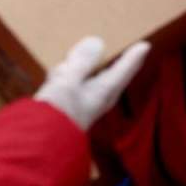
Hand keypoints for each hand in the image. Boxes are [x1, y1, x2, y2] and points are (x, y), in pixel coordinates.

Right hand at [34, 36, 150, 129]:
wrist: (40, 143)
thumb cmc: (56, 114)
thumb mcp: (68, 82)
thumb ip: (82, 62)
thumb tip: (97, 41)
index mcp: (103, 92)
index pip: (124, 70)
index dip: (134, 56)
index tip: (145, 45)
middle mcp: (96, 98)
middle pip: (110, 74)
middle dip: (117, 62)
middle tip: (128, 50)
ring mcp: (81, 103)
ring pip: (89, 78)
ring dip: (86, 66)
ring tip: (84, 53)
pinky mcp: (66, 107)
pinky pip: (71, 85)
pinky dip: (67, 75)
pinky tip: (56, 72)